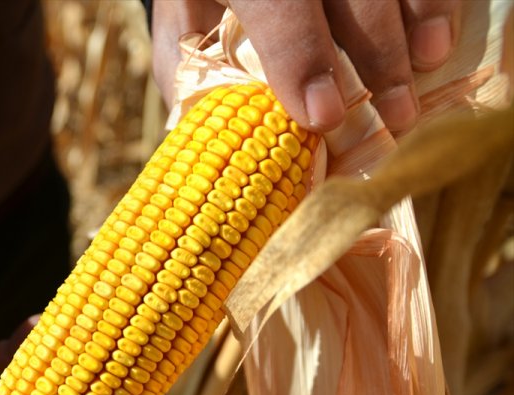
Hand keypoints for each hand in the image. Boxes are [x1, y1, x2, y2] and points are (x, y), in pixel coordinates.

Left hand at [151, 0, 459, 134]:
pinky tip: (440, 35)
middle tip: (397, 116)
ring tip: (429, 63)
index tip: (324, 118)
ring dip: (418, 17)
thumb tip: (225, 150)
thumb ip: (194, 77)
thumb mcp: (182, 30)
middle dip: (378, 56)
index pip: (279, 8)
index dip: (302, 60)